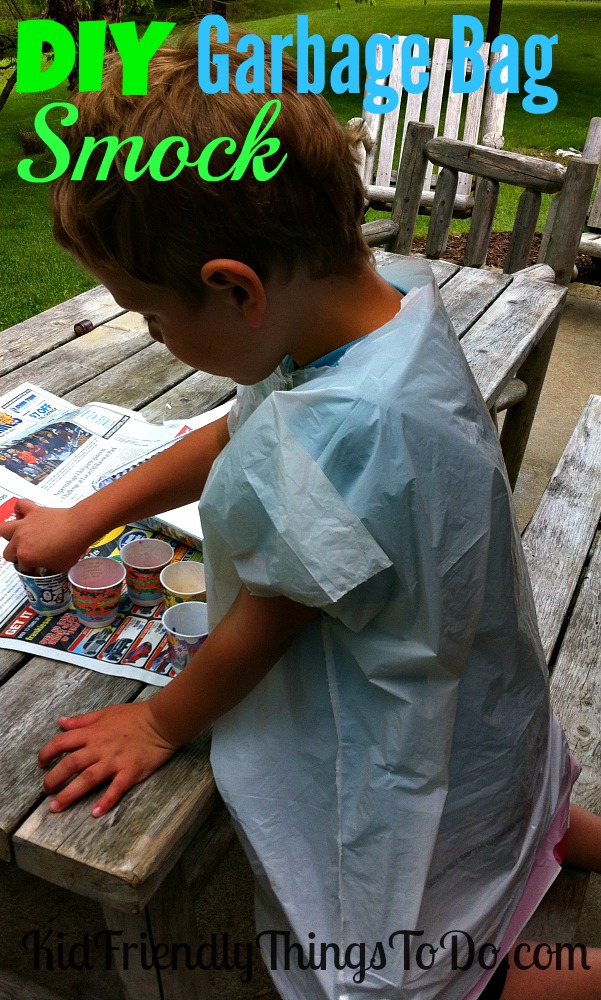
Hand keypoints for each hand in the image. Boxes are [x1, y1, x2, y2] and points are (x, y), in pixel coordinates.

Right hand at [0, 500, 90, 573]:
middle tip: (29, 557)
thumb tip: (46, 570)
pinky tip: (25, 516)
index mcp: (25, 556)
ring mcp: (24, 524)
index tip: (38, 570)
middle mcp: (20, 540)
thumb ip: (48, 570)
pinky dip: (20, 510)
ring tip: (20, 539)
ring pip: (4, 529)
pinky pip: (20, 506)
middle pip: (8, 552)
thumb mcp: (59, 568)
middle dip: (17, 557)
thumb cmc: (71, 549)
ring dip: (9, 536)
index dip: (31, 571)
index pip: (23, 568)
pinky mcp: (33, 511)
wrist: (79, 527)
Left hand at [38, 701, 179, 816]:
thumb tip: (61, 721)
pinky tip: (95, 813)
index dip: (47, 753)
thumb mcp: (106, 712)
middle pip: (71, 764)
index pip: (62, 742)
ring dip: (70, 794)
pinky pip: (116, 788)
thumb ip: (83, 720)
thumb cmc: (135, 716)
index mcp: (93, 733)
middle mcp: (100, 747)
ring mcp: (115, 760)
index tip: (41, 764)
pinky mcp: (130, 771)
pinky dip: (106, 801)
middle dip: (53, 779)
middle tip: (46, 791)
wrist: (162, 722)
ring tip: (56, 807)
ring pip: (87, 778)